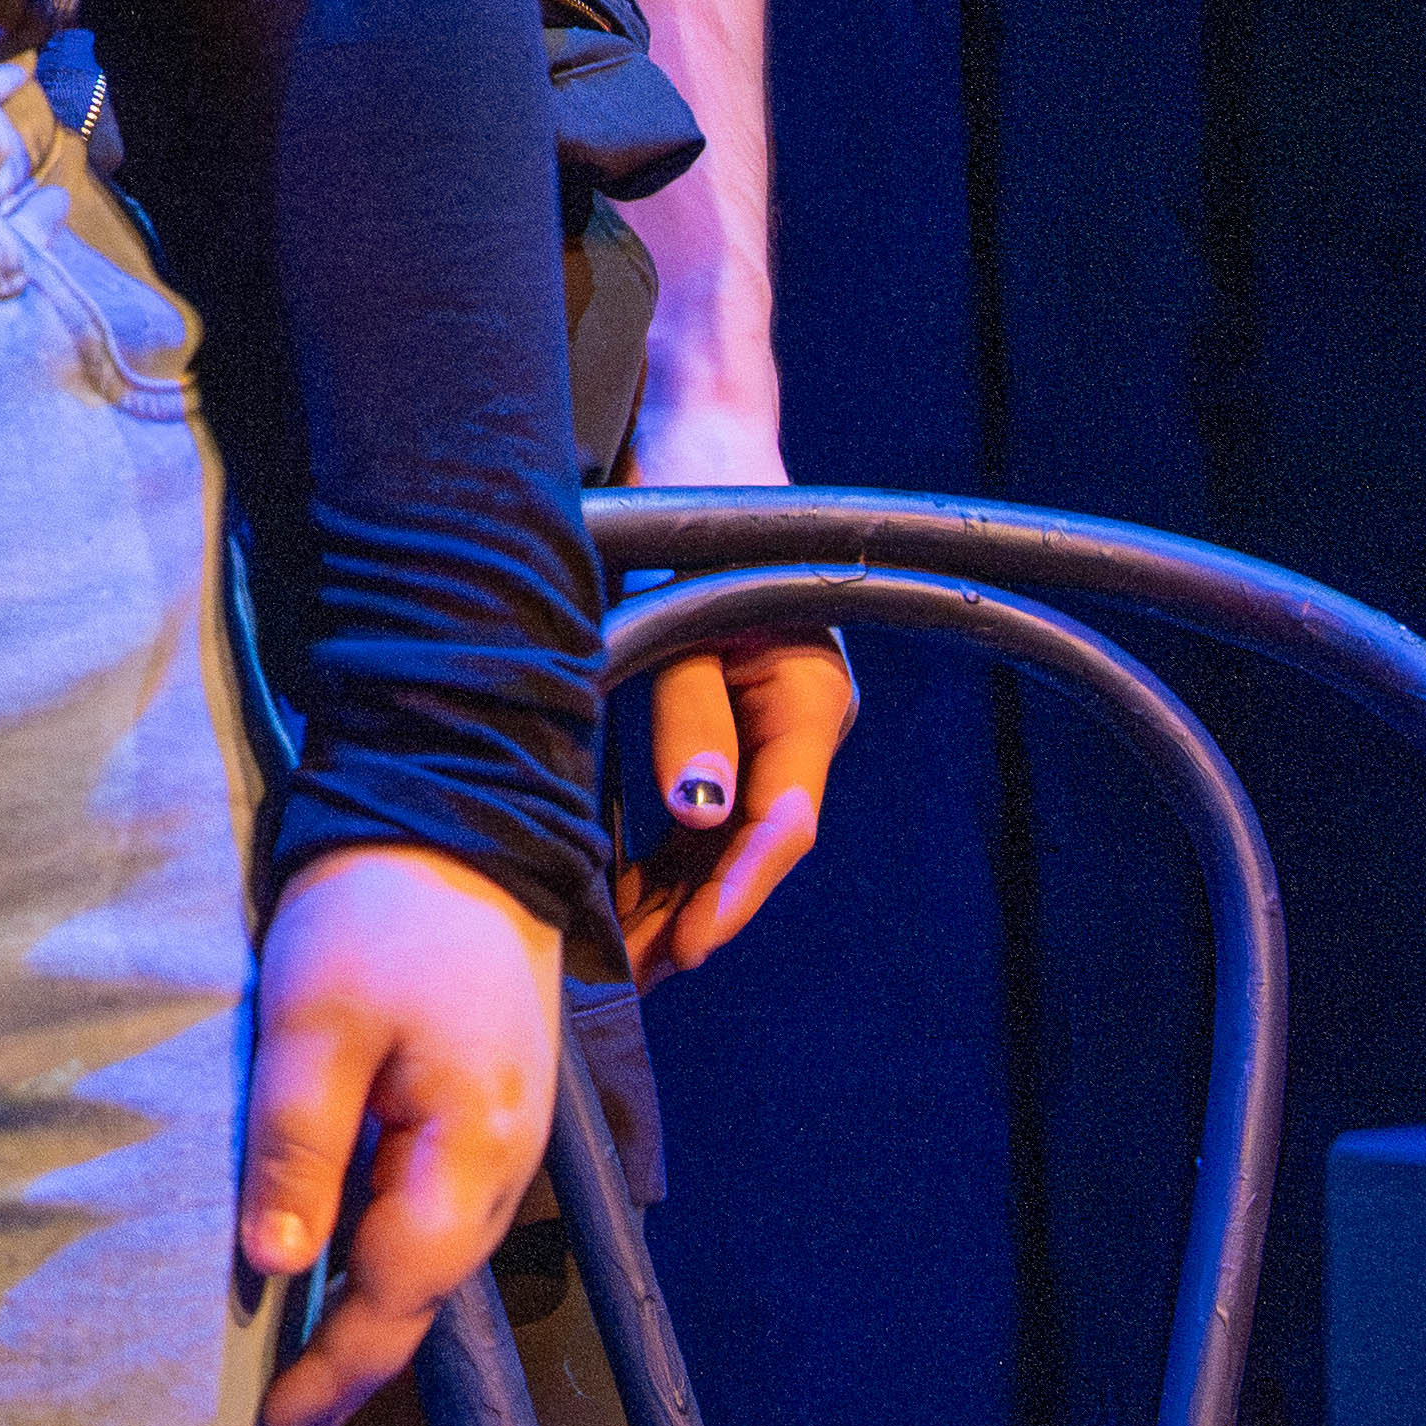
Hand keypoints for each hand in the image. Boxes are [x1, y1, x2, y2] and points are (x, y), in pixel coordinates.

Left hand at [237, 841, 562, 1425]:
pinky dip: (377, 1259)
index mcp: (470, 1155)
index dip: (330, 1376)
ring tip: (292, 1378)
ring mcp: (497, 1142)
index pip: (394, 1301)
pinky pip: (425, 1214)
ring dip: (363, 1320)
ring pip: (423, 1262)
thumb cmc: (378, 913)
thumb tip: (278, 1268)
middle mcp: (500, 1168)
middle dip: (347, 1372)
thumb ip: (299, 1146)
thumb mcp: (315, 1022)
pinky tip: (328, 1271)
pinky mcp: (477, 1112)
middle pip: (417, 1299)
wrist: (457, 818)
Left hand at [612, 409, 853, 978]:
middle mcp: (800, 720)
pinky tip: (619, 894)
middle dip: (694, 913)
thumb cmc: (686, 525)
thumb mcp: (678, 616)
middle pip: (753, 843)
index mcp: (809, 698)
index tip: (685, 947)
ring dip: (676, 893)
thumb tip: (698, 814)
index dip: (733, 893)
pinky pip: (707, 805)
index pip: (779, 823)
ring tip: (616, 954)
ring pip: (727, 834)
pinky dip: (667, 852)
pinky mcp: (733, 718)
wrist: (698, 451)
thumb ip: (688, 715)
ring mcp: (770, 724)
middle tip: (630, 974)